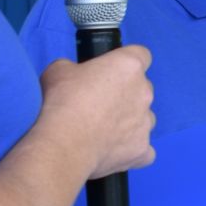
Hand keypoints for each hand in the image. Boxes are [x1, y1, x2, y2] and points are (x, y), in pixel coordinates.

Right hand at [38, 47, 155, 180]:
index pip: (141, 55)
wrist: (65, 143)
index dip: (126, 62)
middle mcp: (145, 92)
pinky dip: (132, 149)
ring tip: (105, 131)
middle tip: (100, 104)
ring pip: (144, 118)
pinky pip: (144, 149)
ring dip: (130, 121)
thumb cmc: (62, 100)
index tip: (112, 71)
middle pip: (142, 88)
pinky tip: (114, 150)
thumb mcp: (59, 70)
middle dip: (126, 94)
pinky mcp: (143, 149)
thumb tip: (76, 77)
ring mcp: (146, 123)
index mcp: (129, 66)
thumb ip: (75, 68)